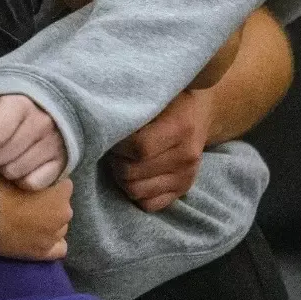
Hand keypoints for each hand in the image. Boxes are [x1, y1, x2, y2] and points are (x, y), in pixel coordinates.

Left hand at [0, 95, 65, 189]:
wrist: (45, 101)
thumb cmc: (4, 103)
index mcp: (19, 104)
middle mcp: (41, 123)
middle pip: (1, 158)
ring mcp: (55, 144)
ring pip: (15, 173)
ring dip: (0, 171)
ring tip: (0, 158)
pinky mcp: (62, 162)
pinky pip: (33, 184)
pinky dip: (19, 181)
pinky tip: (16, 168)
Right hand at [0, 175, 72, 260]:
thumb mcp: (14, 166)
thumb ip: (29, 171)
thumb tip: (27, 171)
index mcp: (61, 186)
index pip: (61, 183)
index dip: (45, 183)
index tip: (30, 183)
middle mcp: (65, 210)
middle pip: (61, 206)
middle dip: (47, 204)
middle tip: (25, 201)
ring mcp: (55, 233)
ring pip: (59, 227)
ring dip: (47, 223)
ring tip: (25, 221)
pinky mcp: (43, 251)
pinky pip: (59, 249)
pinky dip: (51, 244)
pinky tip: (35, 238)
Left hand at [106, 87, 211, 211]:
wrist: (201, 111)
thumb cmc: (167, 100)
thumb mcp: (153, 94)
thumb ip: (132, 108)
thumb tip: (99, 119)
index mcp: (180, 127)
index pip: (139, 148)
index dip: (117, 145)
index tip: (111, 134)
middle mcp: (186, 156)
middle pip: (132, 173)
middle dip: (115, 161)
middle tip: (115, 148)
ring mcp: (187, 176)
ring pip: (136, 191)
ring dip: (122, 178)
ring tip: (123, 160)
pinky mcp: (184, 189)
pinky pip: (149, 205)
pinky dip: (136, 193)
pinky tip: (136, 174)